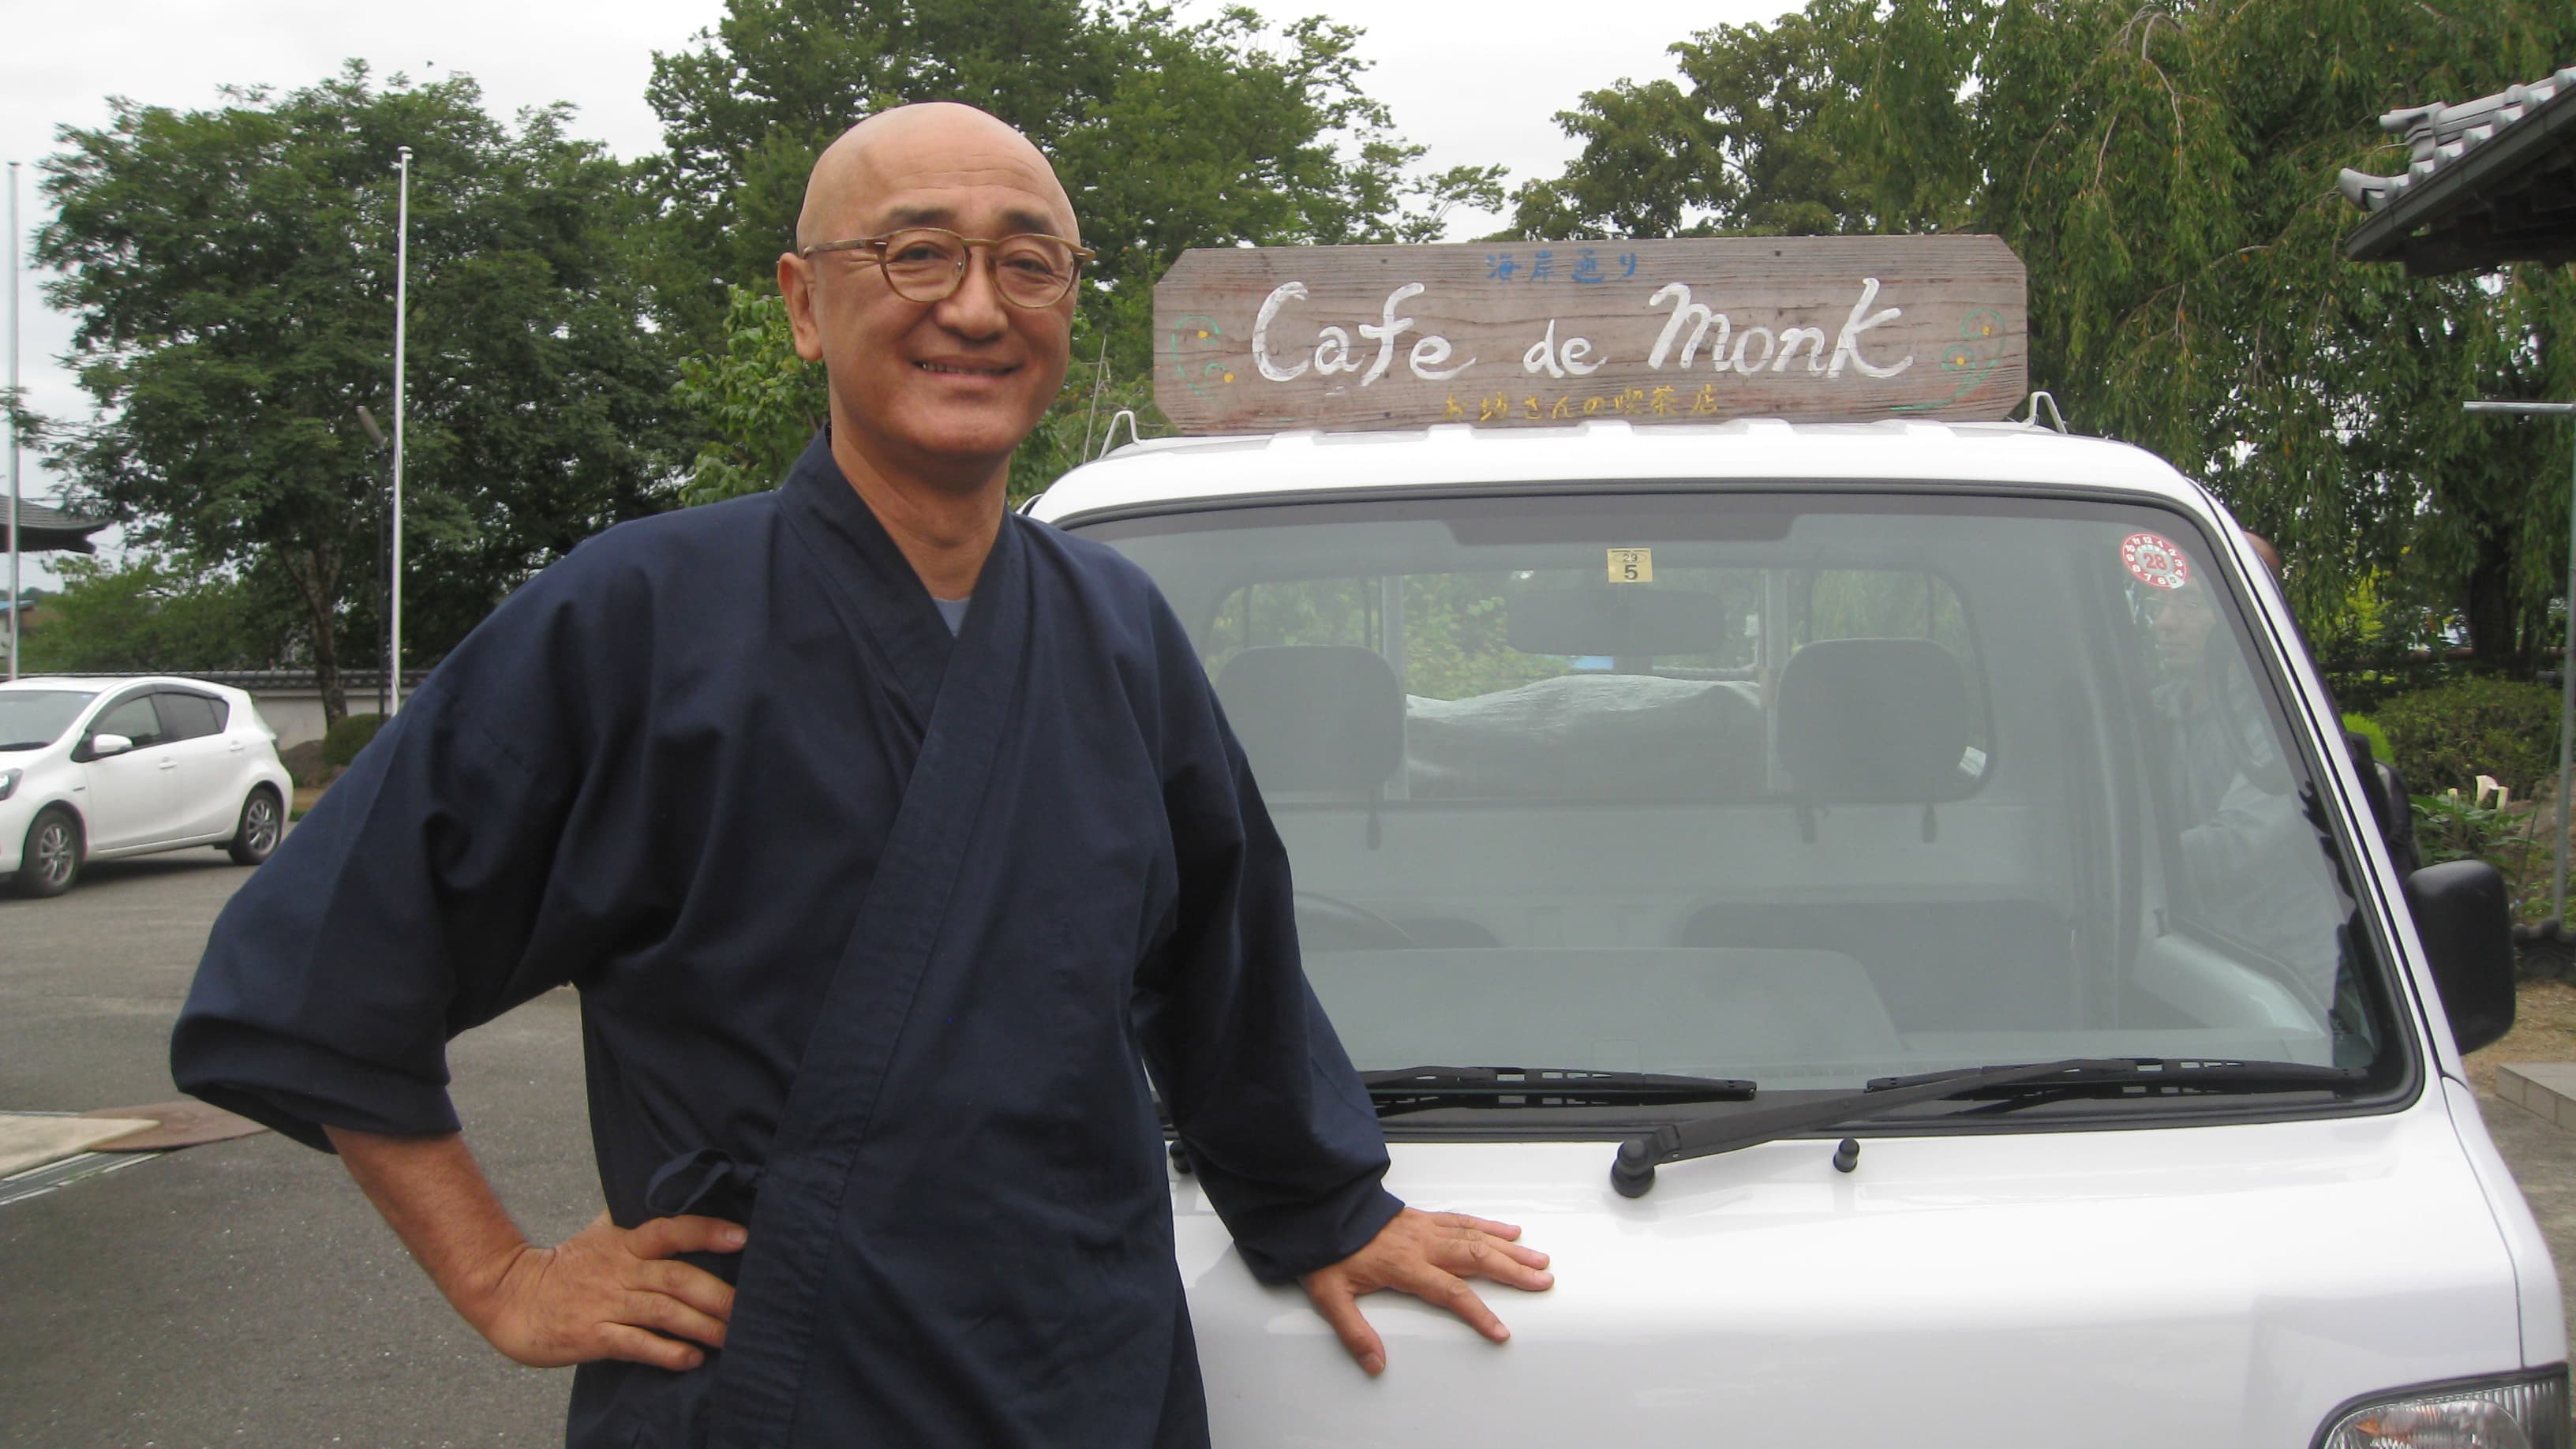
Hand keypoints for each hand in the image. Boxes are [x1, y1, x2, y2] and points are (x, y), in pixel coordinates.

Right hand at [465, 1211, 745, 1371]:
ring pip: (663, 1312)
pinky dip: (666, 1352)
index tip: (742, 1237)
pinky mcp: (594, 1336)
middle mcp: (620, 1271)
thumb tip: (673, 1192)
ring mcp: (607, 1304)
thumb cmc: (565, 1266)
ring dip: (702, 1325)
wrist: (510, 1296)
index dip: (706, 1231)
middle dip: (718, 1293)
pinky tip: (691, 1358)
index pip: (671, 1230)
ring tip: (731, 1336)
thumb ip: (636, 1219)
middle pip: (677, 1277)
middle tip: (749, 1306)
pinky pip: (636, 1344)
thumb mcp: (600, 1233)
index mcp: (624, 1243)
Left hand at [1299, 1208, 1552, 1374]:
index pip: (1450, 1292)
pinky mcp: (1424, 1217)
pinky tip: (1509, 1231)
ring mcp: (1426, 1227)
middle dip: (1513, 1272)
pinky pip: (1464, 1219)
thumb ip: (1354, 1331)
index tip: (1501, 1332)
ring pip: (1477, 1237)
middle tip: (1543, 1281)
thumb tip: (1375, 1363)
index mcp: (1405, 1265)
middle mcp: (1423, 1244)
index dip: (1478, 1313)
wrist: (1320, 1208)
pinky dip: (1490, 1225)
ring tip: (1539, 1259)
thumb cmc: (1326, 1250)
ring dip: (1510, 1249)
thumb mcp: (1330, 1296)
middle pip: (1477, 1258)